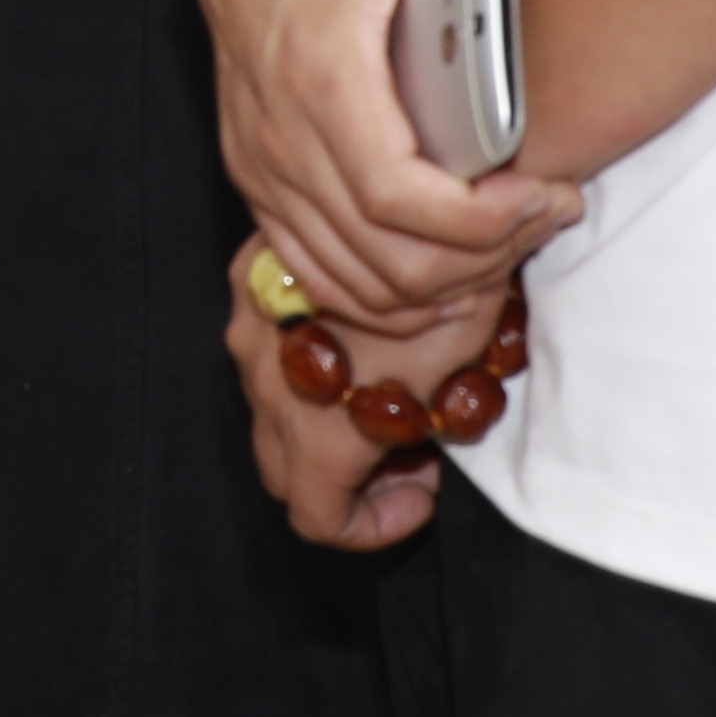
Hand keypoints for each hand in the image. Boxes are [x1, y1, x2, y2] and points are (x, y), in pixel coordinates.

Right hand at [178, 0, 564, 324]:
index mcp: (322, 67)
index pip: (398, 197)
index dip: (483, 223)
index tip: (549, 193)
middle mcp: (280, 127)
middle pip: (387, 255)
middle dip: (485, 257)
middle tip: (550, 213)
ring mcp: (260, 158)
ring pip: (355, 280)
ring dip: (444, 284)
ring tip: (511, 240)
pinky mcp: (253, 172)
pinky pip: (316, 271)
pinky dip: (384, 294)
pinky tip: (445, 277)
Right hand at [225, 266, 513, 553]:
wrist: (399, 192)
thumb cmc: (445, 290)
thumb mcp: (460, 372)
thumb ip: (450, 413)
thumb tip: (467, 419)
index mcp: (313, 425)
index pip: (315, 514)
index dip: (370, 524)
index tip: (421, 490)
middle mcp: (265, 382)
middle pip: (283, 467)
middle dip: (347, 475)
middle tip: (409, 447)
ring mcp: (249, 327)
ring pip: (270, 405)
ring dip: (325, 413)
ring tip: (391, 383)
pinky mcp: (248, 278)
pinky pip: (264, 344)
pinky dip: (306, 360)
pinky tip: (360, 328)